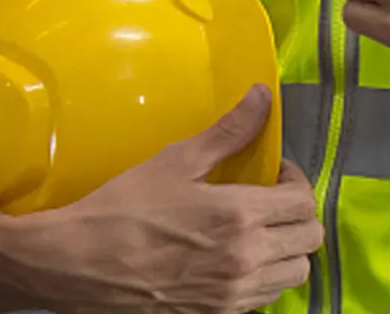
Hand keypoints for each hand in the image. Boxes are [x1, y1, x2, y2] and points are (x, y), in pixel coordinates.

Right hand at [40, 85, 321, 313]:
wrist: (81, 264)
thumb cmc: (127, 206)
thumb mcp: (177, 161)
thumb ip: (229, 132)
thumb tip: (263, 96)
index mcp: (240, 216)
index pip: (303, 202)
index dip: (296, 180)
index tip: (274, 171)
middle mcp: (247, 261)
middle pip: (309, 241)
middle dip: (297, 214)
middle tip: (269, 198)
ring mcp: (234, 296)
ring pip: (294, 274)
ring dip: (286, 248)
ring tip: (256, 229)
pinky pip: (265, 298)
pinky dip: (264, 277)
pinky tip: (235, 257)